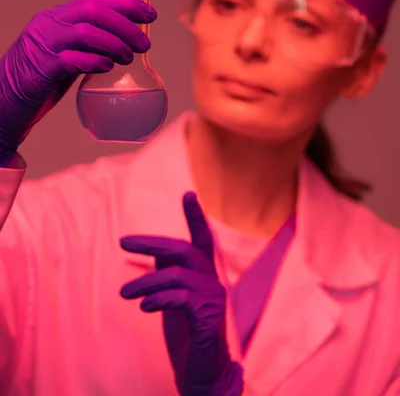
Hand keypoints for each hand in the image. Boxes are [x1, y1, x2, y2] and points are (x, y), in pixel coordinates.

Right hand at [0, 0, 155, 159]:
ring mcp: (43, 45)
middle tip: (145, 44)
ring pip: (86, 32)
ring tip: (129, 58)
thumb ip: (87, 43)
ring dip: (115, 43)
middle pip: (94, 11)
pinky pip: (73, 60)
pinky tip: (108, 67)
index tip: (150, 15)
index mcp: (56, 16)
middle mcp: (49, 25)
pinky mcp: (41, 69)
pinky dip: (96, 61)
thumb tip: (126, 41)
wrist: (4, 100)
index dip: (126, 4)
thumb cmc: (39, 77)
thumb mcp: (64, 50)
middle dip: (126, 25)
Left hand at [120, 191, 243, 395]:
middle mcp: (212, 280)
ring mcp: (213, 298)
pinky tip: (144, 307)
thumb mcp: (173, 298)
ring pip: (176, 274)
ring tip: (123, 294)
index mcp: (204, 274)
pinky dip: (159, 298)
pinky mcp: (208, 316)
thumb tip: (156, 248)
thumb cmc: (186, 334)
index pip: (202, 238)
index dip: (196, 216)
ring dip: (145, 282)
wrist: (203, 374)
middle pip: (184, 249)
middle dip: (152, 241)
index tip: (189, 193)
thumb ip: (169, 273)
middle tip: (123, 241)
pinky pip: (181, 297)